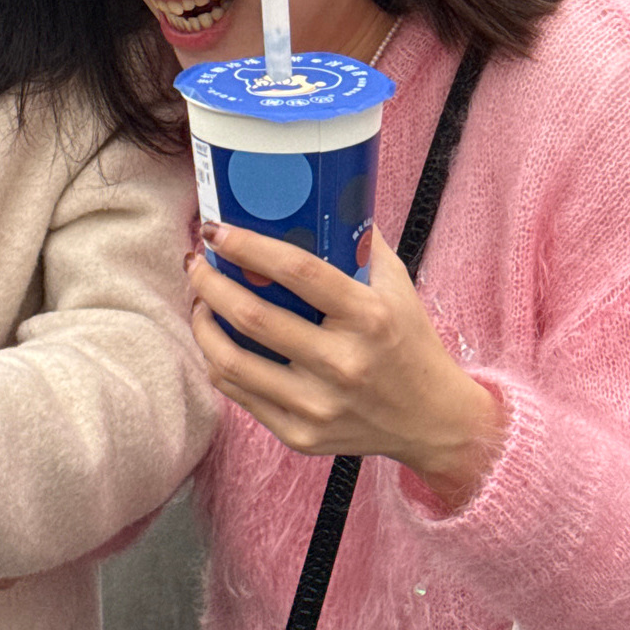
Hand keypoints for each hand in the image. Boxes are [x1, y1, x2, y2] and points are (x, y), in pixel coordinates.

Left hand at [188, 223, 501, 510]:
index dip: (248, 246)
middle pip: (253, 317)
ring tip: (199, 300)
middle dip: (210, 283)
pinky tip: (215, 339)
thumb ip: (359, 241)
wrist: (433, 421)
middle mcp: (343, 363)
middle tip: (196, 262)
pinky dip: (218, 361)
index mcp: (369, 317)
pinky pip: (239, 394)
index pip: (298, 271)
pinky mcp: (301, 436)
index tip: (217, 230)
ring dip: (203, 323)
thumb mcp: (397, 285)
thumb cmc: (410, 341)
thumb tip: (317, 193)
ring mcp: (319, 405)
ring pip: (233, 362)